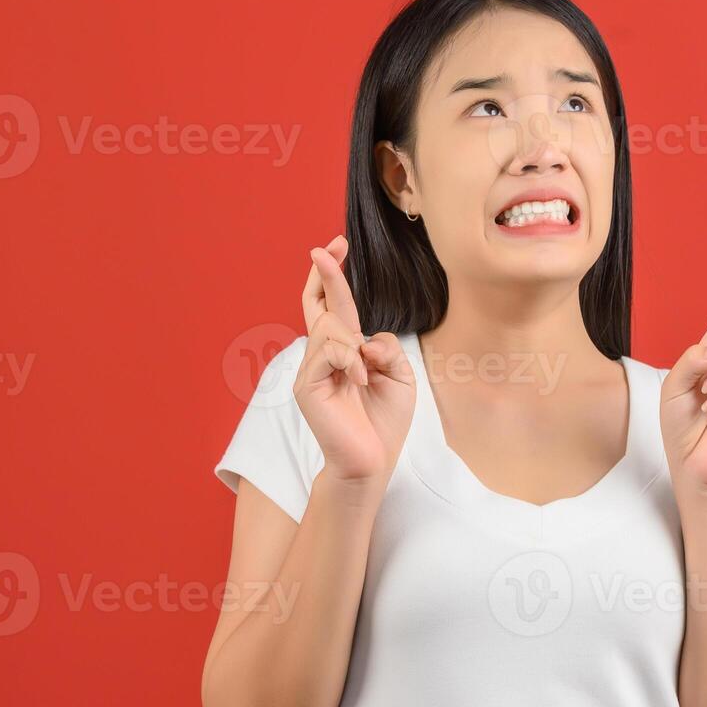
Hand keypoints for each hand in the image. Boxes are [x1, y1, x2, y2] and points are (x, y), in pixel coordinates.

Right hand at [294, 234, 415, 482]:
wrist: (372, 461)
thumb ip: (385, 348)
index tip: (335, 245)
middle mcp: (323, 356)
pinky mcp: (307, 385)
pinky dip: (351, 363)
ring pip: (330, 328)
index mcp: (345, 352)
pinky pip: (329, 353)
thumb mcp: (399, 375)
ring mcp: (311, 370)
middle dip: (325, 274)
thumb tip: (363, 339)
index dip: (332, 276)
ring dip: (354, 344)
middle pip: (318, 305)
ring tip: (366, 373)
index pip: (332, 306)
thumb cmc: (385, 422)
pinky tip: (360, 383)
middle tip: (327, 247)